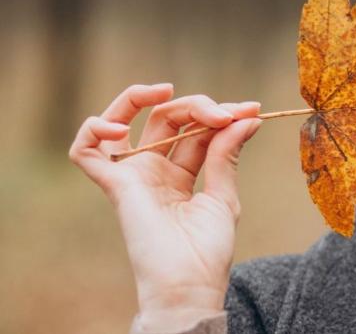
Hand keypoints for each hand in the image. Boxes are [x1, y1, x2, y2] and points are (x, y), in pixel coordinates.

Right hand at [69, 83, 261, 330]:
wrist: (190, 283)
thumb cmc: (207, 250)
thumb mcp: (223, 194)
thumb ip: (227, 154)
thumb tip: (247, 117)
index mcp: (181, 173)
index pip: (197, 129)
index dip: (221, 114)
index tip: (251, 110)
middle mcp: (154, 169)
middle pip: (168, 119)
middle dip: (199, 106)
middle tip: (228, 113)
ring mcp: (133, 175)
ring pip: (124, 120)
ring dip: (140, 98)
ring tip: (167, 91)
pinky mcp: (115, 185)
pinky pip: (86, 151)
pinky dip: (93, 129)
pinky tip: (117, 124)